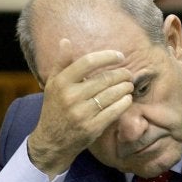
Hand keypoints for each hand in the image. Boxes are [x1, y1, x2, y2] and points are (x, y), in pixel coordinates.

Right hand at [28, 38, 133, 178]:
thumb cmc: (55, 108)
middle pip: (104, 79)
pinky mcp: (92, 127)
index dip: (107, 56)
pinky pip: (114, 111)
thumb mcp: (52, 84)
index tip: (120, 56)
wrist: (52, 141)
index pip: (88, 62)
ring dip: (125, 88)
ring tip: (129, 85)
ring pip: (112, 94)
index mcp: (61, 82)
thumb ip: (61, 63)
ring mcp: (81, 113)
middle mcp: (70, 97)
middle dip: (121, 74)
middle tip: (128, 74)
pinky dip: (124, 103)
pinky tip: (127, 98)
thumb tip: (65, 41)